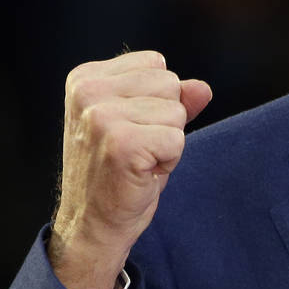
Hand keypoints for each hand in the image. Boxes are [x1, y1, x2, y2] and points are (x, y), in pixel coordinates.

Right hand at [48, 51, 211, 288]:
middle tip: (137, 148)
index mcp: (86, 78)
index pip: (156, 63)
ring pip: (176, 111)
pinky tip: (142, 172)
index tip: (130, 129)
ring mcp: (101, 116)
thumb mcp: (143, 123)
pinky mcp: (120, 143)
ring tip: (138, 160)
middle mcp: (87, 91)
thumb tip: (202, 88)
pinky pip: (177, 138)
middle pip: (169, 83)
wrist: (92, 224)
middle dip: (164, 119)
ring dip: (167, 140)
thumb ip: (173, 99)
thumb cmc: (117, 172)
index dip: (155, 100)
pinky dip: (169, 159)